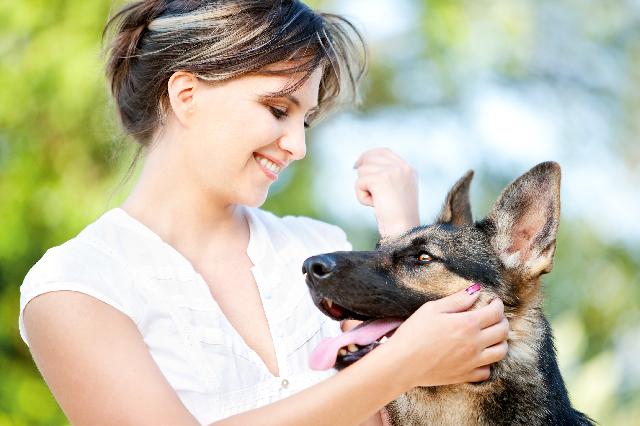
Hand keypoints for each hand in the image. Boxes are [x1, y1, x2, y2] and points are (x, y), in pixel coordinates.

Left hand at [353, 148, 418, 237]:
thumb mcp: (398, 192)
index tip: (358, 164)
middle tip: (360, 182)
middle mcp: (402, 167)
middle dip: (362, 170)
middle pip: (371, 157)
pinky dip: (361, 196)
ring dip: (364, 188)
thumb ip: (388, 178)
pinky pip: (359, 183)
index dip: (369, 156)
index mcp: (408, 169)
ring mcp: (392, 171)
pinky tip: (372, 205)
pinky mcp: (380, 179)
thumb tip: (364, 167)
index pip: (384, 152)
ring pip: (363, 171)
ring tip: (375, 202)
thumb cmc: (398, 217)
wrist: (403, 229)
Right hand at [382, 287, 508, 388]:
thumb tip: (476, 290)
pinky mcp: (465, 376)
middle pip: (502, 331)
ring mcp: (472, 362)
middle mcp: (475, 343)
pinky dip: (487, 363)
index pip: (495, 312)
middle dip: (502, 320)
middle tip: (494, 316)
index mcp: (467, 324)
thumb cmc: (414, 333)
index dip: (498, 305)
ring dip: (500, 341)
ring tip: (492, 336)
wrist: (402, 363)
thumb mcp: (432, 309)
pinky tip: (479, 356)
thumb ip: (457, 299)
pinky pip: (487, 371)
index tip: (494, 302)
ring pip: (501, 352)